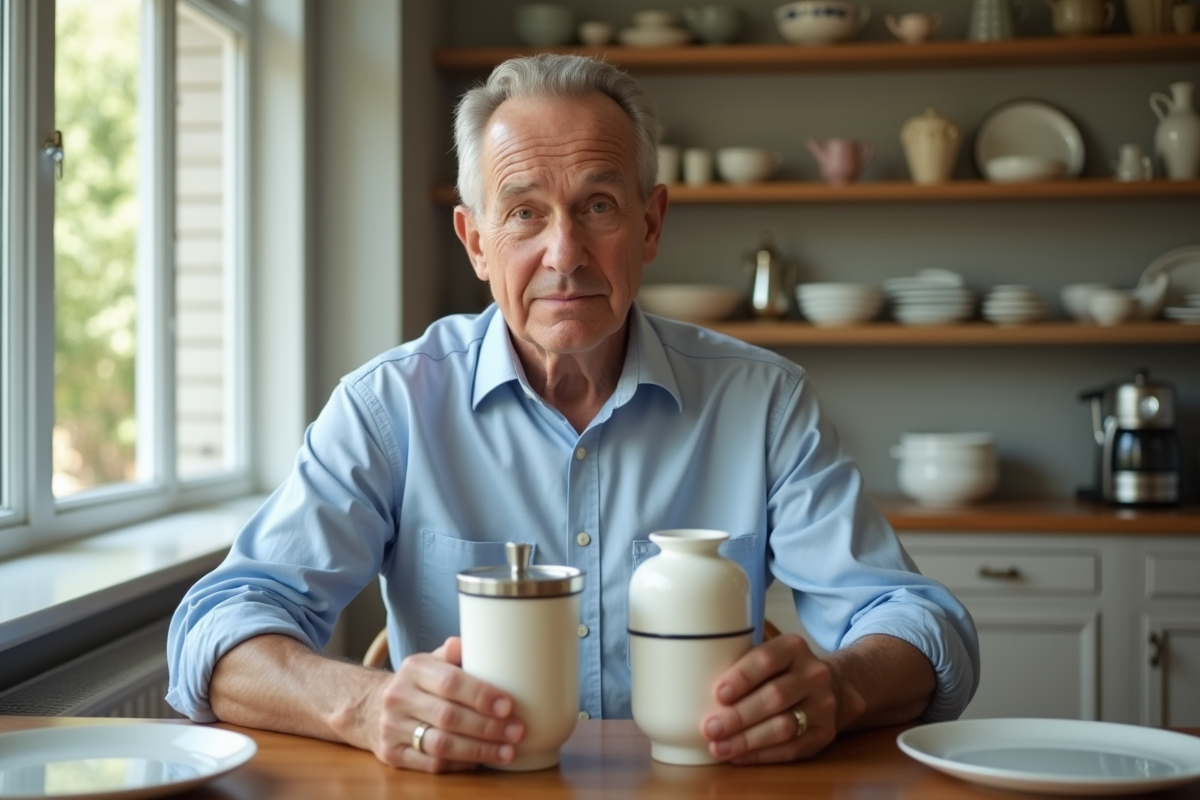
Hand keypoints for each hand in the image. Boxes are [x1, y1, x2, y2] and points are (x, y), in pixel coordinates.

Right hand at [367, 637, 524, 772]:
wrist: (371, 707)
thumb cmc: (418, 684)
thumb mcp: (431, 661)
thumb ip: (454, 653)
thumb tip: (471, 641)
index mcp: (413, 668)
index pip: (450, 682)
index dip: (481, 695)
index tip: (508, 706)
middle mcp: (399, 697)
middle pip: (448, 716)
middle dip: (487, 727)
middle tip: (516, 732)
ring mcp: (392, 728)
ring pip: (441, 744)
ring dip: (478, 750)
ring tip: (506, 751)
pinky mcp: (391, 754)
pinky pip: (431, 764)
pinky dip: (459, 764)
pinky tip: (480, 762)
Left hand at [699, 634, 836, 763]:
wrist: (830, 687)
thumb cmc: (781, 671)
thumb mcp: (767, 655)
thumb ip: (738, 662)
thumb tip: (690, 681)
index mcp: (793, 648)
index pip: (767, 659)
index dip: (742, 677)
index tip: (718, 694)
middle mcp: (814, 674)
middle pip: (775, 696)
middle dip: (738, 715)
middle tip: (710, 728)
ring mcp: (823, 705)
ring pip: (784, 726)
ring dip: (747, 740)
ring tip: (719, 747)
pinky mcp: (824, 734)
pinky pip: (792, 749)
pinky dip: (762, 755)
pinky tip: (739, 756)